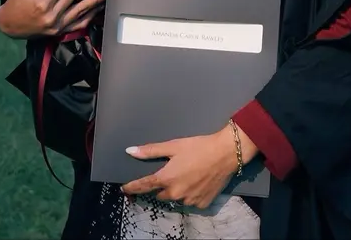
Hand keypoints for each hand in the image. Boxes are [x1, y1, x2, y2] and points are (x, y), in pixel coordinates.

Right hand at [0, 0, 105, 39]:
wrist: (8, 26)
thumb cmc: (16, 4)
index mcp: (43, 3)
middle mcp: (52, 15)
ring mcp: (57, 25)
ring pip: (80, 10)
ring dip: (94, 0)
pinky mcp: (59, 32)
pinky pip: (78, 25)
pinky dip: (89, 17)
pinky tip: (97, 9)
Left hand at [121, 124, 258, 209]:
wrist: (225, 153)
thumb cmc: (198, 146)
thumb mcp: (173, 145)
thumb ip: (151, 151)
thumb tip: (130, 152)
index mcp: (166, 178)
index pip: (144, 186)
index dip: (132, 187)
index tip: (124, 189)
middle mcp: (175, 194)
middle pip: (161, 193)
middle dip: (162, 186)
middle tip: (171, 172)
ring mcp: (189, 201)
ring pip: (176, 198)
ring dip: (177, 190)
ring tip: (188, 175)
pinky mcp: (202, 204)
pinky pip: (191, 201)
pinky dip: (191, 194)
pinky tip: (198, 181)